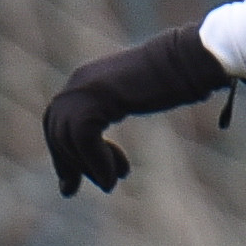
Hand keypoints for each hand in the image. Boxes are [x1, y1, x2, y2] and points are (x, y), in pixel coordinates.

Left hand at [43, 24, 237, 195]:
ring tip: (113, 182)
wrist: (190, 59)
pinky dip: (96, 162)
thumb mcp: (132, 98)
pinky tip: (114, 176)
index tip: (71, 182)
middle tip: (97, 185)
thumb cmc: (173, 80)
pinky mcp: (99, 97)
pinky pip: (84, 138)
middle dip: (69, 163)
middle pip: (56, 131)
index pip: (55, 121)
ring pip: (68, 138)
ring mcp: (85, 88)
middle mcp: (78, 82)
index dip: (62, 154)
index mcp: (83, 80)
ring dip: (89, 167)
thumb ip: (108, 114)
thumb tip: (94, 143)